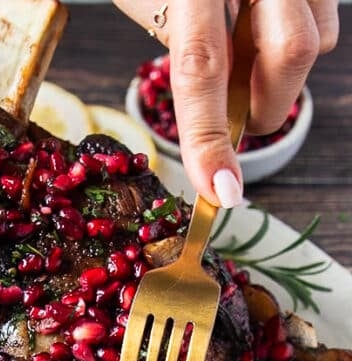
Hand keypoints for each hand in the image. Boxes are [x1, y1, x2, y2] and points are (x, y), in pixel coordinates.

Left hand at [113, 0, 338, 206]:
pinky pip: (327, 12)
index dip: (210, 139)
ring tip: (247, 55)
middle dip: (269, 105)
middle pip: (288, 53)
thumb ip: (185, 46)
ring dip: (283, 71)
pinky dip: (299, 35)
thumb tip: (223, 112)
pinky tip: (264, 26)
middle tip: (244, 121)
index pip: (201, 68)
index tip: (222, 190)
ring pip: (317, 36)